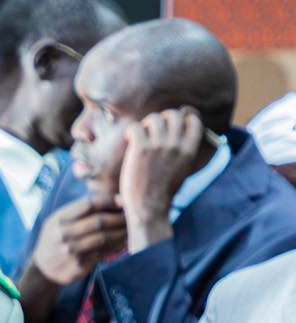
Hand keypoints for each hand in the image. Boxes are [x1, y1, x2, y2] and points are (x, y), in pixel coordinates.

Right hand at [31, 197, 126, 286]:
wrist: (42, 269)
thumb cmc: (55, 239)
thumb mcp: (58, 221)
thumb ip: (78, 211)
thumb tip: (111, 200)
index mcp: (59, 219)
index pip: (88, 205)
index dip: (108, 201)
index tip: (122, 201)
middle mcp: (64, 234)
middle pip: (98, 221)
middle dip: (119, 217)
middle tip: (132, 215)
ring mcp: (72, 250)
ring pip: (104, 238)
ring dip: (121, 233)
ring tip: (132, 228)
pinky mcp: (80, 265)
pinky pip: (104, 253)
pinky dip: (117, 246)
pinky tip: (124, 242)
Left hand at [119, 107, 204, 251]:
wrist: (149, 207)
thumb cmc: (163, 190)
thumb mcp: (182, 169)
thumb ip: (183, 150)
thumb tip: (181, 131)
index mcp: (189, 150)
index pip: (193, 120)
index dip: (183, 117)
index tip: (173, 121)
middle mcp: (176, 145)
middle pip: (173, 115)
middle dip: (163, 118)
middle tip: (153, 128)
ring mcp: (158, 146)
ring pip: (154, 119)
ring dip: (146, 124)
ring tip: (141, 136)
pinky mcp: (141, 149)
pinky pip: (135, 127)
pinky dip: (131, 130)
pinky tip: (129, 139)